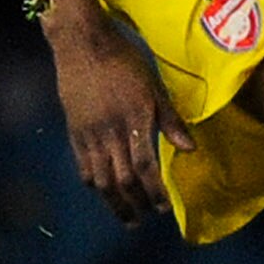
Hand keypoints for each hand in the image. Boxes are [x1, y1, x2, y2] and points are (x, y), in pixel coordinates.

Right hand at [50, 21, 195, 223]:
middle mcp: (111, 132)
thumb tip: (190, 149)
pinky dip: (93, 183)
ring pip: (101, 180)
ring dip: (114, 203)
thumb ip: (170, 120)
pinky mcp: (74, 131)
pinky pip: (82, 166)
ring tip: (125, 217)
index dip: (155, 191)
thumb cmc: (124, 60)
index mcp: (136, 120)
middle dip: (136, 204)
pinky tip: (102, 191)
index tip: (163, 208)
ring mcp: (90, 134)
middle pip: (123, 180)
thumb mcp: (153, 86)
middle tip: (144, 219)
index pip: (146, 167)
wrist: (83, 44)